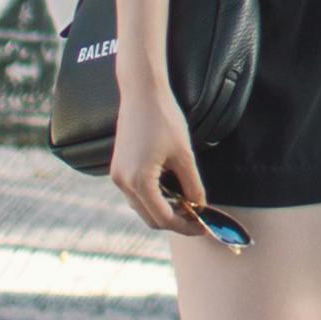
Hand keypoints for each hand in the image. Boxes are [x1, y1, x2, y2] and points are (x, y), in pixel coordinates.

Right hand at [109, 77, 210, 239]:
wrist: (141, 93)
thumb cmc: (164, 119)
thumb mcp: (184, 155)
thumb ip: (193, 185)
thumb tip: (200, 207)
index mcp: (139, 181)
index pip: (163, 218)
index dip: (186, 226)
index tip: (203, 226)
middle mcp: (123, 183)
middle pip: (150, 218)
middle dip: (175, 222)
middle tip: (197, 219)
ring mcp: (118, 176)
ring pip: (142, 208)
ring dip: (163, 211)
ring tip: (187, 205)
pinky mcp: (118, 168)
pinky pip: (136, 194)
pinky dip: (153, 198)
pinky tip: (172, 191)